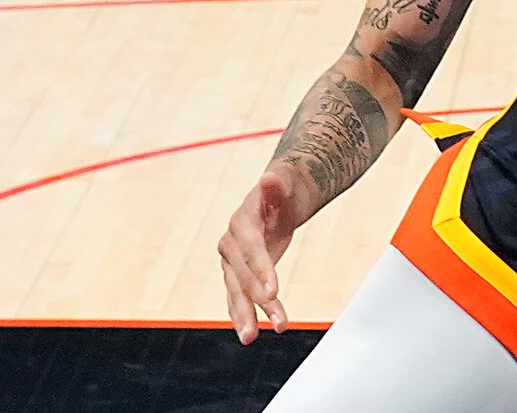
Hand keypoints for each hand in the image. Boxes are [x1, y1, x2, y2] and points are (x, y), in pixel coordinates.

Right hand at [218, 169, 315, 342]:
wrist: (279, 198)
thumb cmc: (284, 188)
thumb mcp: (285, 181)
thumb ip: (276, 183)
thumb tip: (269, 178)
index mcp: (242, 220)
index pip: (250, 248)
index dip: (260, 268)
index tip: (273, 291)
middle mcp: (231, 243)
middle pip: (242, 275)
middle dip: (257, 300)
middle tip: (276, 321)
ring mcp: (231, 261)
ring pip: (237, 291)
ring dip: (245, 316)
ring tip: (251, 338)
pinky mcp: (237, 274)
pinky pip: (236, 297)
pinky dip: (240, 316)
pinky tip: (246, 334)